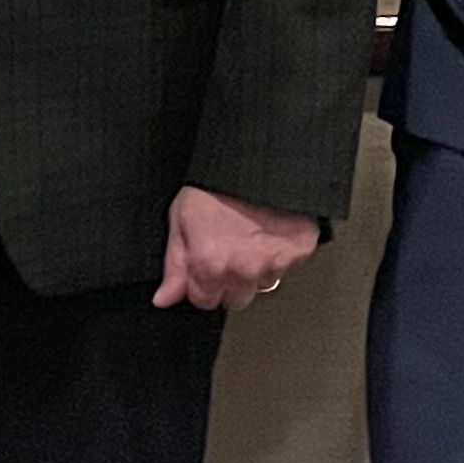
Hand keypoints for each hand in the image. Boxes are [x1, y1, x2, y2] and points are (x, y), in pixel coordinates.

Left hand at [154, 185, 321, 314]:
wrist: (255, 160)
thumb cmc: (215, 184)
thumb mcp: (181, 219)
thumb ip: (174, 265)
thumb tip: (164, 299)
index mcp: (211, 266)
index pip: (205, 302)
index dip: (202, 284)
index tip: (205, 266)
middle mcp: (244, 271)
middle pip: (235, 300)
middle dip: (229, 283)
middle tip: (228, 252)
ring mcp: (275, 263)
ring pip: (263, 285)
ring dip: (256, 269)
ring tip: (250, 238)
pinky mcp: (299, 251)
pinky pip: (287, 266)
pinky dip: (279, 253)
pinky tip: (269, 231)